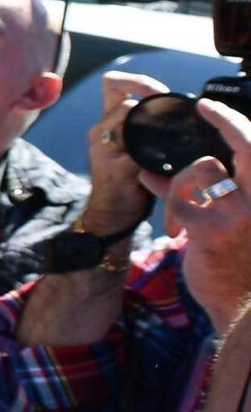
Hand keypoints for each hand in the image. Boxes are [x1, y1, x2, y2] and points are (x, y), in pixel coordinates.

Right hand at [79, 70, 168, 236]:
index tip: (161, 92)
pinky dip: (157, 155)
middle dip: (151, 102)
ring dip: (155, 128)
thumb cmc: (129, 179)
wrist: (112, 213)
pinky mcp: (115, 169)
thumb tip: (177, 111)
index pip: (113, 84)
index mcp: (105, 122)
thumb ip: (144, 127)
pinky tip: (166, 162)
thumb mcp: (133, 146)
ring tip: (171, 140)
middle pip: (124, 101)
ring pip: (130, 122)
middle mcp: (99, 131)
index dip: (139, 82)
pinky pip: (139, 152)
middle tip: (173, 110)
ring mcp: (103, 149)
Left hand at [163, 101, 250, 321]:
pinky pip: (179, 200)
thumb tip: (172, 167)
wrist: (247, 306)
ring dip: (183, 183)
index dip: (235, 122)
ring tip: (182, 206)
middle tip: (205, 108)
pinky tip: (170, 219)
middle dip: (226, 120)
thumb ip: (220, 192)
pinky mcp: (213, 231)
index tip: (210, 105)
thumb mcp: (241, 223)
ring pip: (202, 169)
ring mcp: (241, 214)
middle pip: (247, 145)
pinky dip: (168, 200)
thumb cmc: (242, 261)